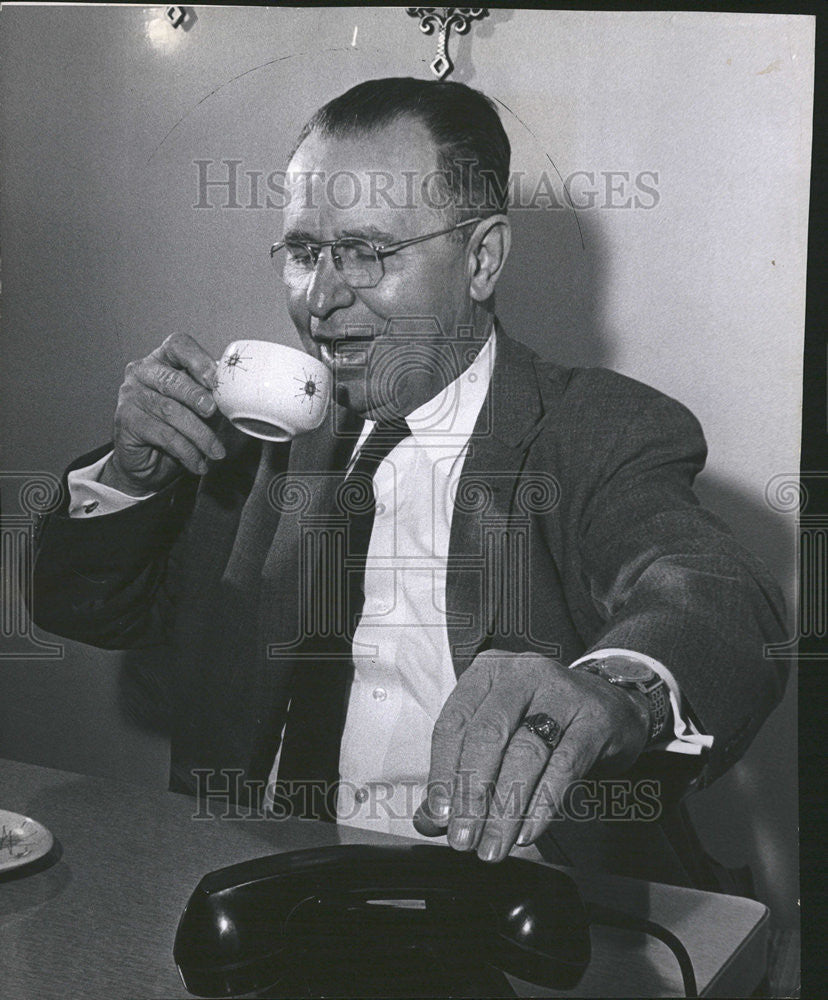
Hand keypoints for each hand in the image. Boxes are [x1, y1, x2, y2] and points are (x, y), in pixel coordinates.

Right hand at [101, 333, 226, 494]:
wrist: (149, 465)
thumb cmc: (178, 429)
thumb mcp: (200, 409)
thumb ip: (213, 396)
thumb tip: (236, 394)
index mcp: (163, 360)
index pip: (178, 345)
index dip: (198, 359)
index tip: (215, 380)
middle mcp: (143, 372)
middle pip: (172, 378)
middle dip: (197, 396)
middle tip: (214, 413)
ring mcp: (131, 395)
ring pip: (171, 411)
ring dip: (200, 435)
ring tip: (216, 452)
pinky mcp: (126, 420)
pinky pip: (163, 434)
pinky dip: (187, 451)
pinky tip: (198, 462)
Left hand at [413, 650, 648, 860]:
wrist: (611, 704)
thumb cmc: (543, 719)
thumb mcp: (501, 732)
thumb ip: (461, 771)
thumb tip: (430, 820)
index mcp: (486, 672)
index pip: (454, 723)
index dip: (442, 771)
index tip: (439, 815)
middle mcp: (521, 674)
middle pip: (487, 736)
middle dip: (472, 794)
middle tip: (463, 837)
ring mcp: (561, 692)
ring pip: (525, 753)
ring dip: (505, 808)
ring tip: (494, 845)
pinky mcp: (594, 719)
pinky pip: (564, 766)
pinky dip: (542, 804)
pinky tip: (528, 830)